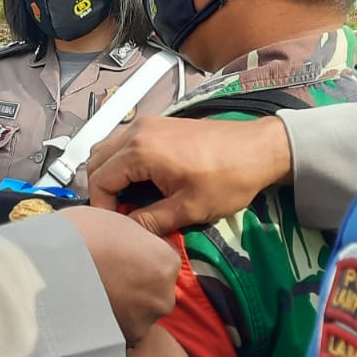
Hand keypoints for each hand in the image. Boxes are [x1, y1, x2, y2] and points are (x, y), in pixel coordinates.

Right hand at [59, 208, 178, 345]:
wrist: (48, 266)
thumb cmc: (80, 235)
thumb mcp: (115, 223)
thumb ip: (132, 240)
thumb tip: (127, 249)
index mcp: (166, 262)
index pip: (162, 260)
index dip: (140, 257)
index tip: (119, 258)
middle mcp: (164, 295)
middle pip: (154, 291)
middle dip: (135, 286)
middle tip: (104, 279)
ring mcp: (144, 322)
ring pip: (137, 314)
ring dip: (121, 308)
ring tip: (90, 298)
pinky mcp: (120, 342)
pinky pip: (118, 332)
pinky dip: (107, 326)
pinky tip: (86, 314)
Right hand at [87, 114, 291, 235]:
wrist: (260, 150)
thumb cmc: (227, 178)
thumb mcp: (188, 209)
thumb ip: (150, 221)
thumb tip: (127, 233)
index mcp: (140, 150)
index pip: (99, 180)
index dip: (102, 207)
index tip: (116, 227)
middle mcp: (137, 130)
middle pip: (96, 160)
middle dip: (101, 190)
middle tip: (118, 214)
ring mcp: (147, 123)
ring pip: (107, 148)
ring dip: (109, 173)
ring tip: (126, 199)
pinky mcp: (158, 123)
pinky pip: (124, 141)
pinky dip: (121, 160)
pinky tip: (139, 181)